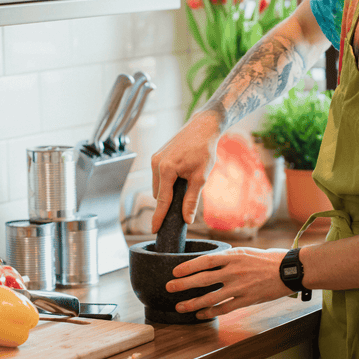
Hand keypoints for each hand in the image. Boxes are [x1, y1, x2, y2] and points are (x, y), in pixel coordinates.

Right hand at [150, 111, 221, 232]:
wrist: (203, 127)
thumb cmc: (204, 150)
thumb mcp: (200, 177)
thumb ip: (192, 200)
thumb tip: (187, 219)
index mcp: (166, 170)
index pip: (162, 200)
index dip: (159, 217)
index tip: (154, 230)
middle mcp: (156, 164)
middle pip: (159, 194)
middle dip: (168, 201)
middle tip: (184, 201)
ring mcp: (154, 159)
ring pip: (158, 185)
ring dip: (168, 190)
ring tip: (185, 182)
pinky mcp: (156, 156)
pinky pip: (159, 176)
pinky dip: (167, 181)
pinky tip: (180, 174)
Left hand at [165, 247, 293, 318]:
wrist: (288, 270)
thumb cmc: (265, 260)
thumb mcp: (244, 252)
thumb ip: (226, 259)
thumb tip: (206, 263)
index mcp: (233, 256)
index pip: (205, 261)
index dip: (188, 266)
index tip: (174, 271)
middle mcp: (234, 271)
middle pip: (203, 279)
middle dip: (183, 285)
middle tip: (169, 288)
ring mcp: (240, 287)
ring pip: (211, 298)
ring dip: (193, 303)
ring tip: (179, 307)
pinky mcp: (247, 300)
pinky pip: (225, 308)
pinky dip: (210, 312)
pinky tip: (200, 314)